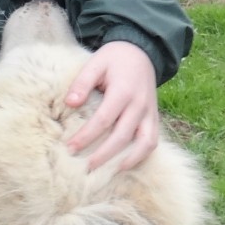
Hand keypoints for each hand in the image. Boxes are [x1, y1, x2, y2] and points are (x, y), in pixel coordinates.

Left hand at [64, 41, 158, 171]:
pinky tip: (126, 163)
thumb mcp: (96, 63)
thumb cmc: (114, 59)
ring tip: (108, 172)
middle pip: (122, 137)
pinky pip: (152, 141)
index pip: (103, 120)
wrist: (141, 51)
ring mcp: (150, 113)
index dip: (86, 136)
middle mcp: (139, 105)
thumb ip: (83, 82)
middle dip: (103, 155)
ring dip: (127, 160)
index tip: (70, 147)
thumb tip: (70, 103)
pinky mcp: (155, 117)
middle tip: (85, 167)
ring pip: (143, 144)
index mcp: (123, 91)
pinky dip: (141, 155)